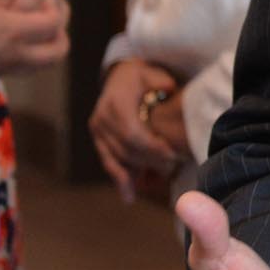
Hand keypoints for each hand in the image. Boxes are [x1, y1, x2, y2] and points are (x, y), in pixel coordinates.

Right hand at [0, 0, 69, 82]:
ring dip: (48, 48)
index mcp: (13, 30)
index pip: (53, 23)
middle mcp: (15, 52)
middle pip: (57, 52)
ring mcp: (5, 66)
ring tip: (37, 32)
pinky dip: (31, 57)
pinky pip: (25, 69)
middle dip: (61, 34)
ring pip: (43, 65)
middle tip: (48, 19)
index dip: (55, 8)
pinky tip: (16, 42)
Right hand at [92, 59, 183, 202]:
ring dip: (135, 175)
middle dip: (149, 162)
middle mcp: (102, 117)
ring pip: (116, 159)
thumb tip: (168, 90)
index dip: (152, 148)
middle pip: (126, 149)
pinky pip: (108, 162)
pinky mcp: (98, 138)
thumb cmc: (142, 76)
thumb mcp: (153, 73)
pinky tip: (129, 197)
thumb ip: (161, 82)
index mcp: (116, 102)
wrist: (119, 76)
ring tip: (155, 185)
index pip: (132, 133)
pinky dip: (119, 179)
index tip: (172, 156)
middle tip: (172, 169)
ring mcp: (98, 129)